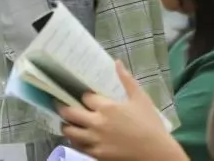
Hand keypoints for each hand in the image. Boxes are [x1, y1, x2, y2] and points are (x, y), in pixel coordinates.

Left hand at [61, 62, 184, 160]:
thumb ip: (126, 80)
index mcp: (107, 107)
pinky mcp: (96, 154)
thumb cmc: (149, 123)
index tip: (83, 94)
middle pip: (70, 113)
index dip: (83, 95)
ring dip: (66, 125)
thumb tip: (117, 62)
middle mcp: (96, 123)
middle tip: (59, 104)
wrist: (154, 152)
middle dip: (63, 107)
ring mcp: (94, 140)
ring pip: (70, 132)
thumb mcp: (140, 98)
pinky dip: (74, 141)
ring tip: (66, 122)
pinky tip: (76, 138)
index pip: (85, 97)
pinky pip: (78, 147)